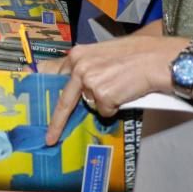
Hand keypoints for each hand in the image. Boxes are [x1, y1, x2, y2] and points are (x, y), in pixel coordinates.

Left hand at [43, 35, 187, 145]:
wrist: (158, 58)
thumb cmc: (136, 54)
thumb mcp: (102, 53)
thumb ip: (86, 65)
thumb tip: (75, 82)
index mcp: (77, 55)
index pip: (52, 73)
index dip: (43, 89)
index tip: (34, 103)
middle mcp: (79, 67)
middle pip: (63, 100)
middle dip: (56, 122)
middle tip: (50, 138)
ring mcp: (90, 81)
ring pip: (90, 104)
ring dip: (103, 102)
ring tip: (120, 86)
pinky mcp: (103, 95)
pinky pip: (106, 111)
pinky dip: (116, 107)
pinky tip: (126, 91)